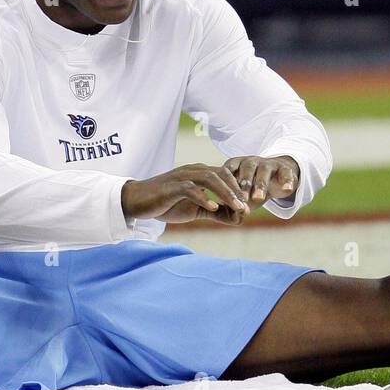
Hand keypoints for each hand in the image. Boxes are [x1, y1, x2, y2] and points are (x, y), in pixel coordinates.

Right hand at [121, 164, 251, 225]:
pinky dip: (203, 197)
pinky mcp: (171, 187)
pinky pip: (190, 189)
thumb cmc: (167, 203)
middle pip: (222, 174)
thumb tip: (237, 219)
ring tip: (237, 207)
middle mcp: (193, 170)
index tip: (252, 205)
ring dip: (226, 193)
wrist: (138, 201)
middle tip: (249, 207)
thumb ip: (215, 212)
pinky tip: (212, 208)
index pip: (226, 175)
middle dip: (238, 190)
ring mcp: (182, 177)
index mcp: (200, 173)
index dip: (240, 189)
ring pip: (210, 178)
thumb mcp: (195, 209)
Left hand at [225, 155, 300, 209]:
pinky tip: (286, 190)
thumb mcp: (241, 194)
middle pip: (247, 168)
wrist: (277, 178)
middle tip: (241, 199)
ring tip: (258, 198)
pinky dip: (286, 181)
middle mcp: (252, 161)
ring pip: (264, 170)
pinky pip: (286, 173)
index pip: (230, 170)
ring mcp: (269, 164)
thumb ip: (231, 203)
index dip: (228, 184)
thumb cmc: (252, 188)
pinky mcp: (285, 169)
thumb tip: (217, 214)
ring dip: (260, 184)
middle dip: (244, 183)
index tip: (225, 199)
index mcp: (237, 164)